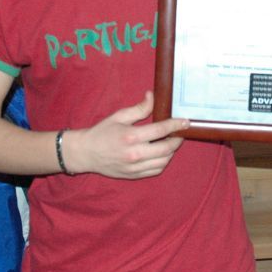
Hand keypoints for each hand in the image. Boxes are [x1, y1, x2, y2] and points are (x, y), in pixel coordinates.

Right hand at [63, 92, 188, 178]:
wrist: (86, 153)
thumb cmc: (102, 132)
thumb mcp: (119, 116)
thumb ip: (139, 108)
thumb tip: (153, 96)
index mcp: (131, 136)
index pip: (161, 130)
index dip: (176, 125)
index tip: (186, 122)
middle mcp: (134, 154)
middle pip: (166, 149)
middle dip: (177, 140)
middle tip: (179, 133)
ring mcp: (134, 167)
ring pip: (163, 162)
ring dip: (171, 152)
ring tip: (170, 142)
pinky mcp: (133, 175)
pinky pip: (155, 170)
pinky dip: (162, 162)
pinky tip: (161, 154)